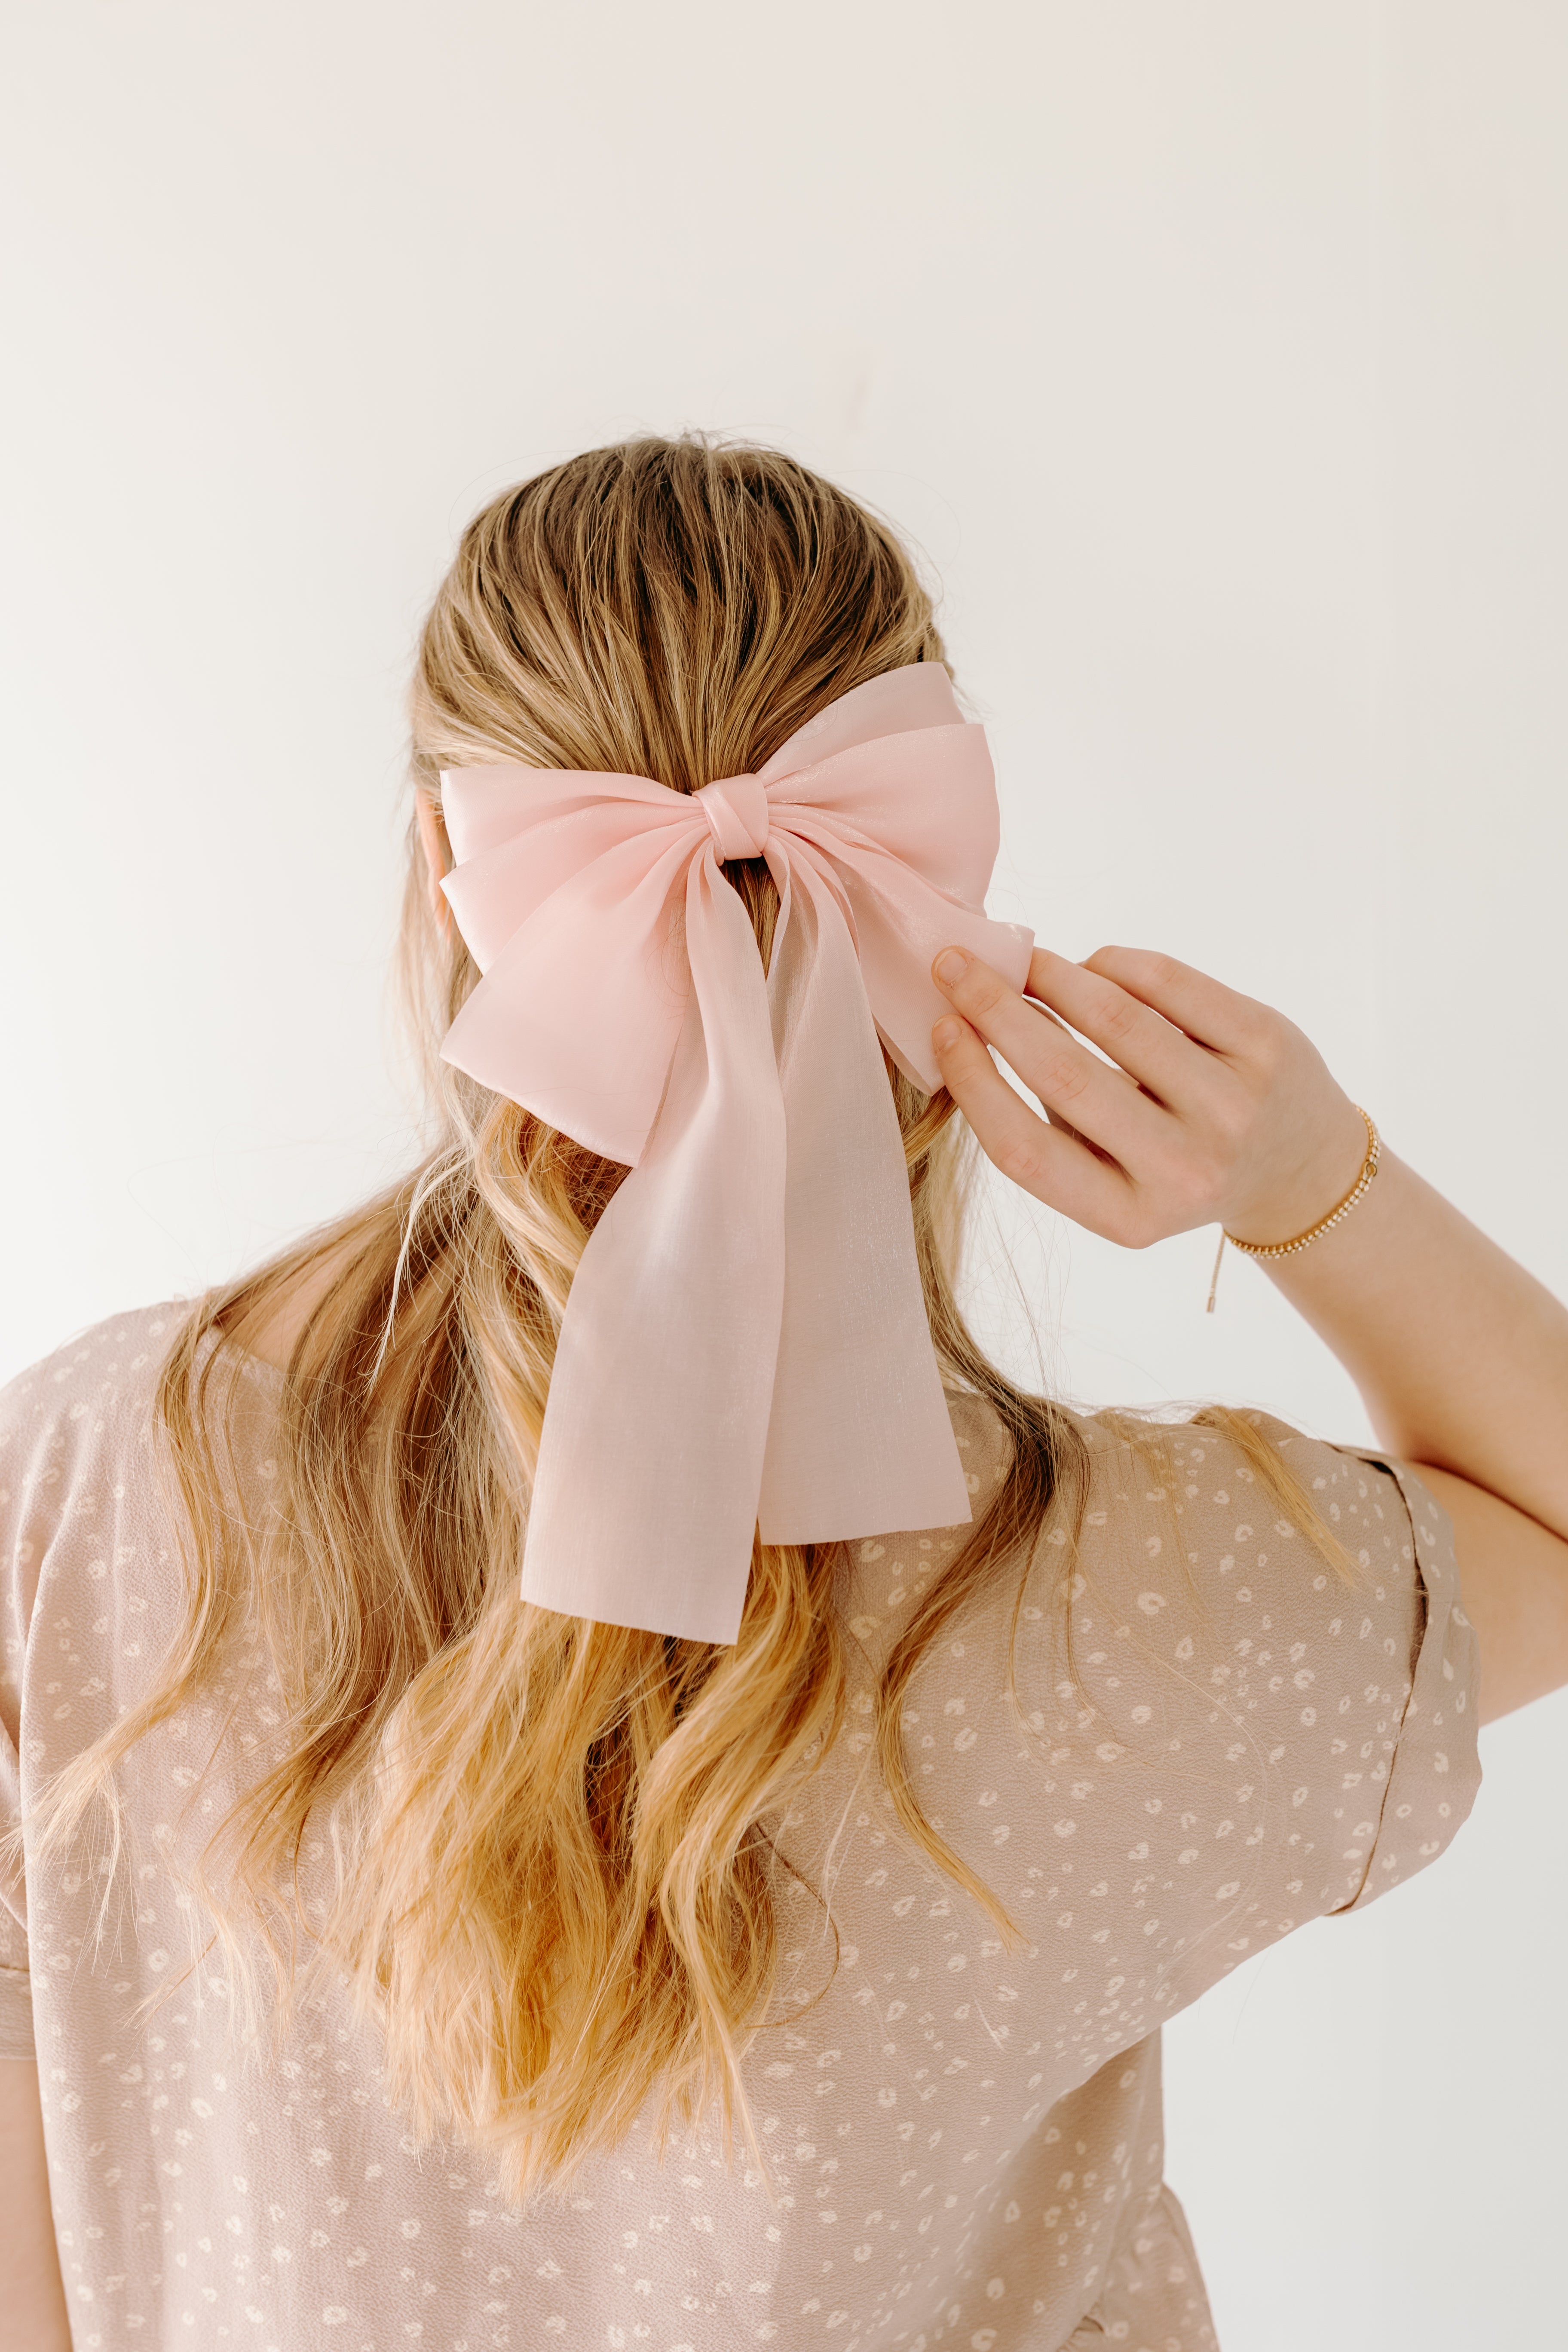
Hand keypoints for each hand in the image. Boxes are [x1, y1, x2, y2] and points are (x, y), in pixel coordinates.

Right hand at [929, 944, 1368, 1249]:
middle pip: (1065, 1077)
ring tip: (1023, 962)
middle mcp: (1184, 1169)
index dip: (974, 1081)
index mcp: (1130, 1217)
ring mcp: (1232, 1106)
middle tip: (957, 967)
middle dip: (997, 1011)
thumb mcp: (1114, 1180)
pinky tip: (1093, 966)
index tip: (942, 1028)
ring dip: (1054, 977)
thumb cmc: (1175, 1164)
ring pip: (1118, 1019)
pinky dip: (1116, 964)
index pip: (1026, 1149)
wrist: (1299, 1169)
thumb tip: (974, 1024)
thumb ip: (1052, 1124)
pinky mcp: (1266, 1047)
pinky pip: (1171, 984)